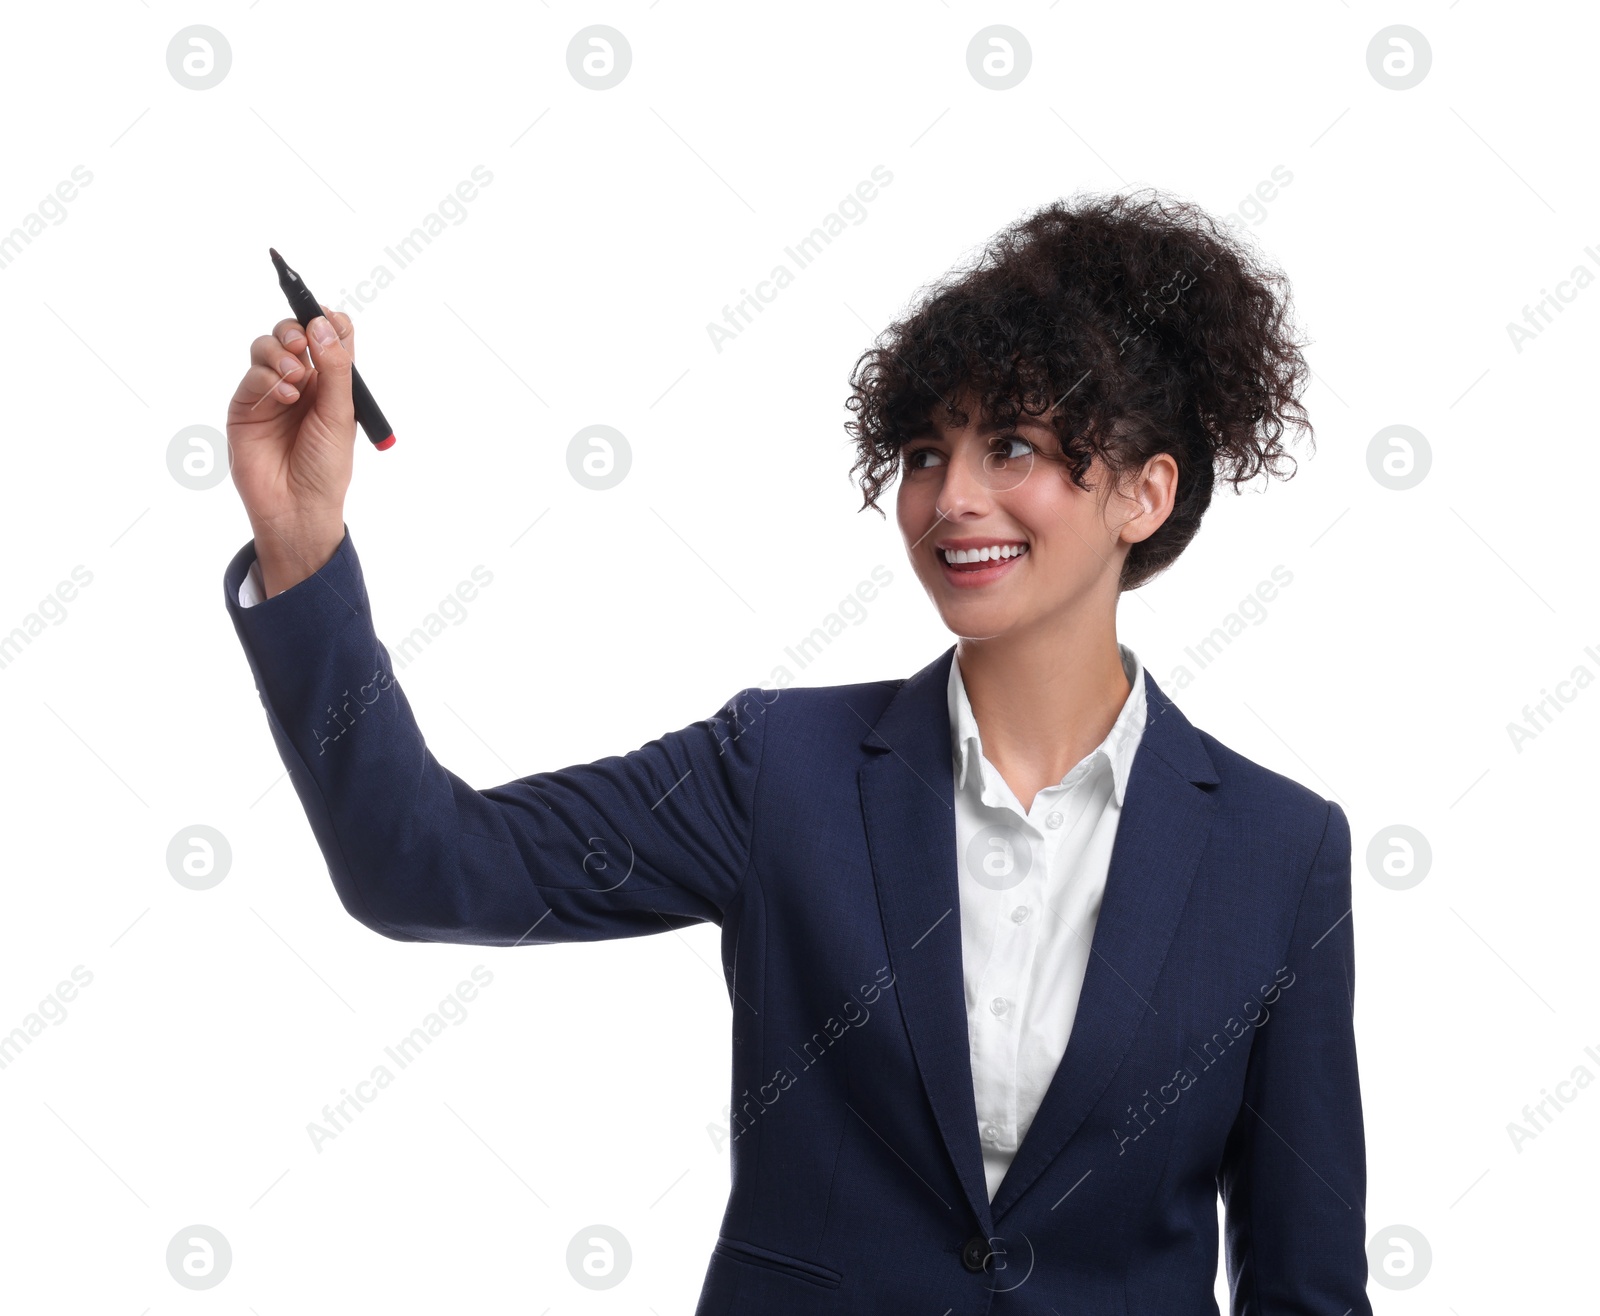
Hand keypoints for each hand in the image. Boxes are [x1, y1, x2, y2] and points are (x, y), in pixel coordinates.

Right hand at [226, 306, 355, 595]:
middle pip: (293, 333)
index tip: (326, 318)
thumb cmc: (326, 466)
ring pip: (267, 347)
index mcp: (331, 383)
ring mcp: (271, 392)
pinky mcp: (245, 406)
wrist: (298, 506)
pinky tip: (284, 396)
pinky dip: (267, 377)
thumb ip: (335, 368)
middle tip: (302, 344)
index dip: (327, 321)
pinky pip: (251, 375)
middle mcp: (301, 382)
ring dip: (280, 354)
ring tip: (295, 379)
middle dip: (295, 329)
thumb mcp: (341, 414)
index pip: (329, 336)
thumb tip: (324, 323)